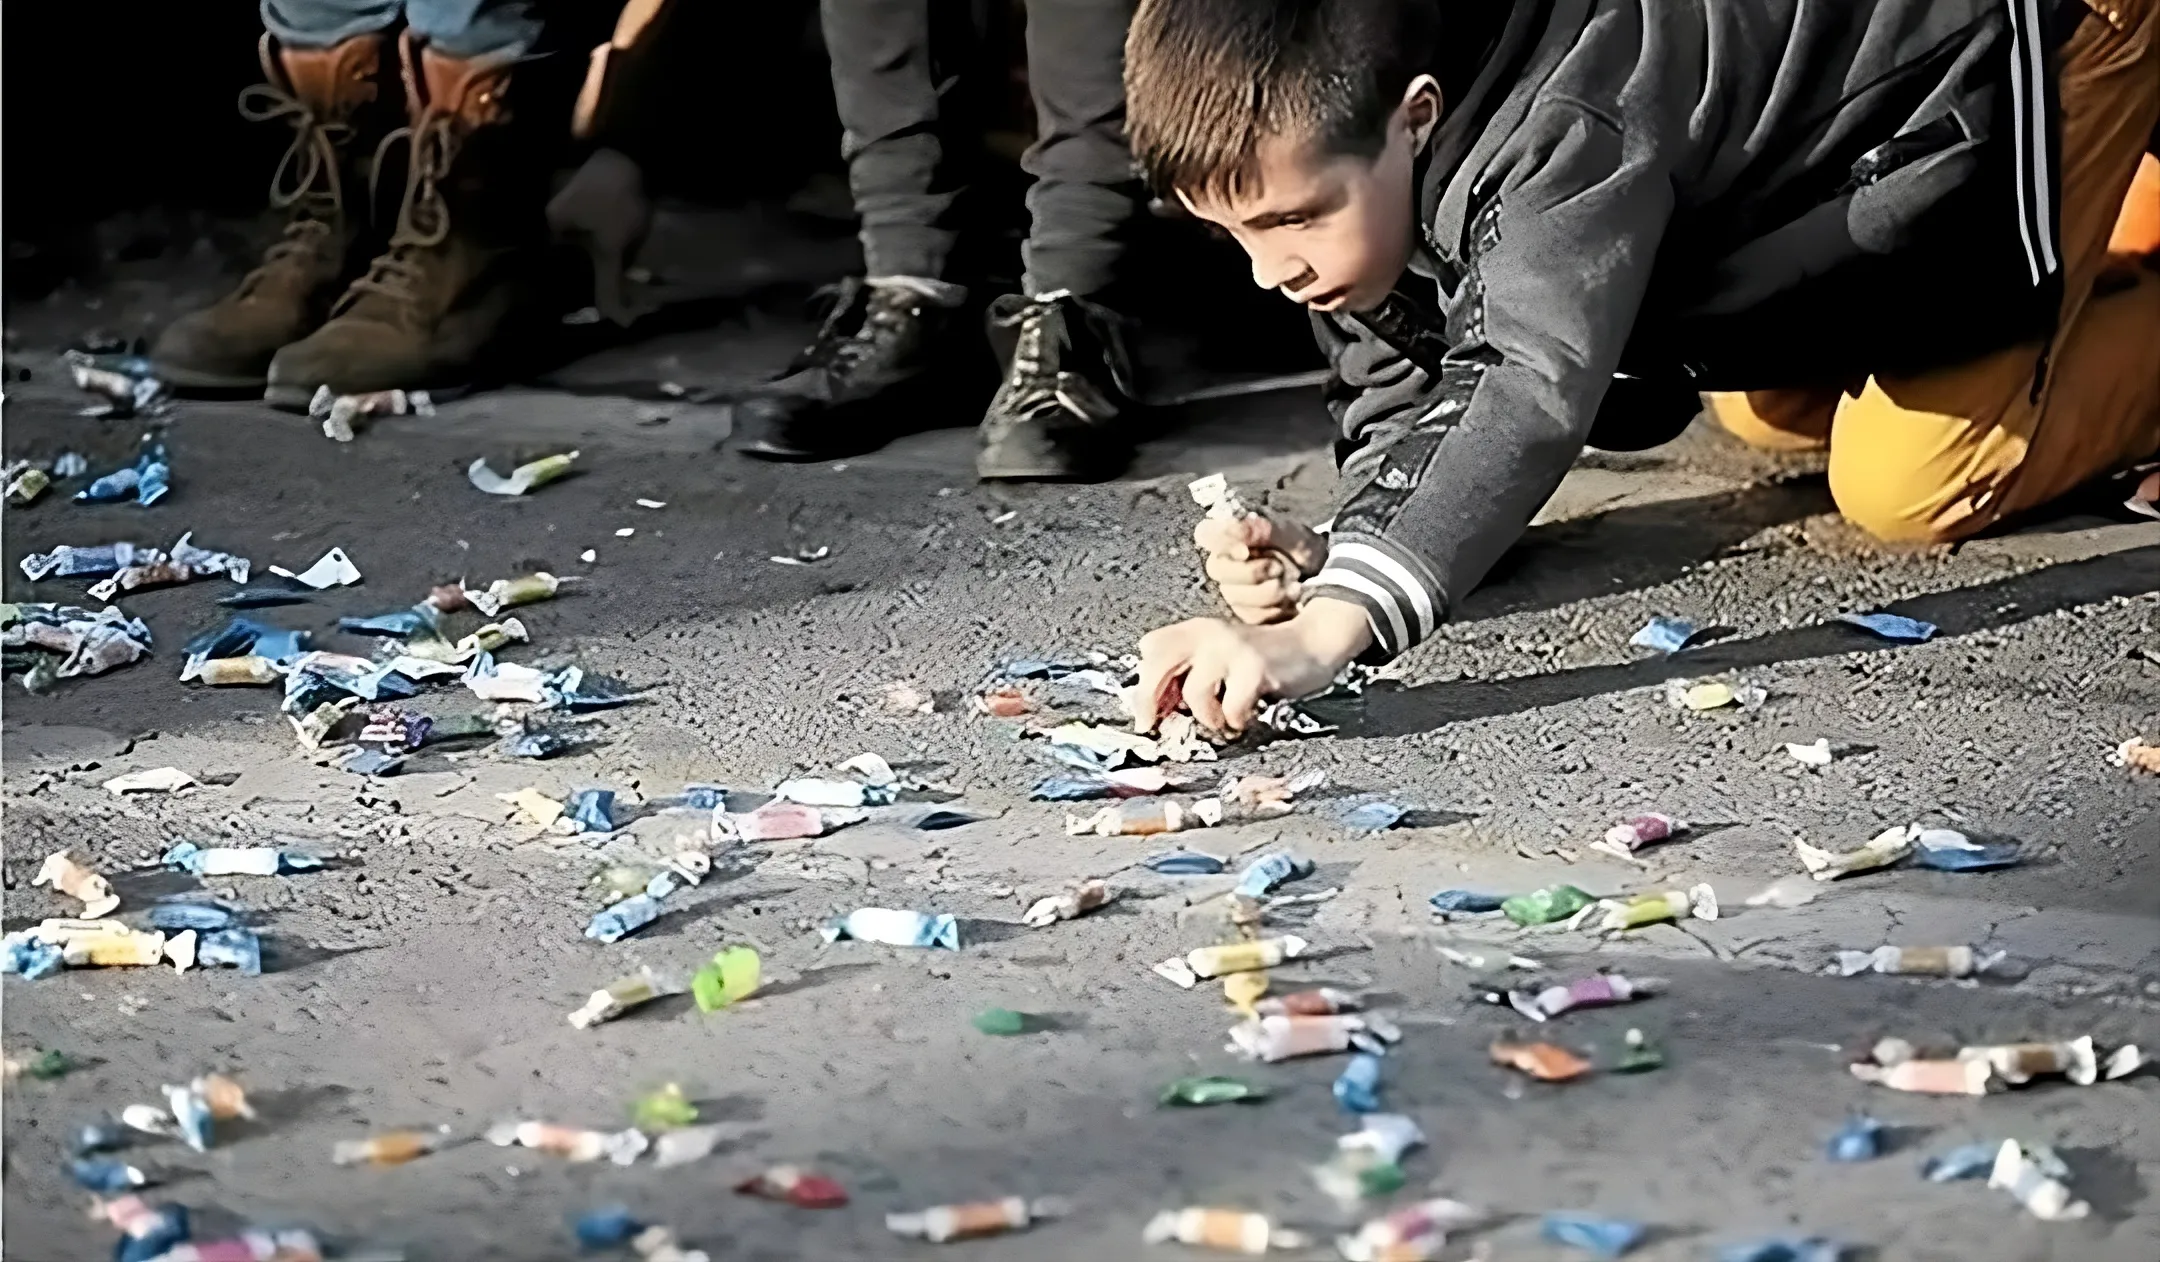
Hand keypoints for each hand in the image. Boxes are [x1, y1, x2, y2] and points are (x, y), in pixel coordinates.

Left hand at [1134, 598, 1372, 735]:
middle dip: (1147, 701)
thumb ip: (1189, 673)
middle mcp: (1208, 633)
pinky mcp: (1254, 666)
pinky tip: (1247, 716)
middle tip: (1153, 727)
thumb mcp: (1219, 659)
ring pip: (1193, 692)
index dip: (1142, 683)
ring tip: (1223, 719)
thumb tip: (1157, 710)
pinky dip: (1236, 720)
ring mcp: (1231, 648)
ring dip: (1206, 716)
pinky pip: (1231, 706)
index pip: (1150, 648)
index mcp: (1195, 630)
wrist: (1312, 643)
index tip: (1148, 713)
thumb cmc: (1263, 661)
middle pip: (1157, 663)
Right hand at [1193, 512, 1327, 624]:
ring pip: (1235, 597)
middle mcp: (1226, 564)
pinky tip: (1290, 601)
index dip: (1220, 542)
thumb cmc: (1302, 547)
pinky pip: (1251, 616)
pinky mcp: (1247, 614)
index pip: (1205, 533)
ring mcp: (1234, 591)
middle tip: (1279, 568)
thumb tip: (1233, 530)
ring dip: (1269, 592)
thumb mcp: (1288, 532)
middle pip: (1218, 570)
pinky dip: (1275, 609)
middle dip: (1253, 572)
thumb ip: (1261, 529)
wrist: (1326, 574)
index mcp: (1232, 538)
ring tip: (1292, 585)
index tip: (1245, 550)